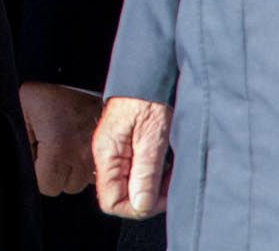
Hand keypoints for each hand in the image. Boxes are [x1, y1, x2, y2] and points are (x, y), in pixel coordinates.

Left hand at [21, 81, 101, 195]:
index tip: (37, 155)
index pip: (46, 186)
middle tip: (51, 150)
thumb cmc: (54, 95)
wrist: (86, 82)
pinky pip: (94, 174)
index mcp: (59, 148)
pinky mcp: (109, 155)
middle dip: (55, 173)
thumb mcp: (25, 105)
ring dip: (72, 171)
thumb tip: (17, 153)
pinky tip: (78, 150)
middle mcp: (83, 158)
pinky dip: (86, 167)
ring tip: (65, 148)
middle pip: (65, 187)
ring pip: (81, 183)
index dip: (38, 173)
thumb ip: (18, 131)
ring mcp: (99, 158)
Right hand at [93, 95, 171, 219]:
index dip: (138, 206)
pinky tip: (166, 160)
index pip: (111, 201)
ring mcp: (116, 150)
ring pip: (132, 183)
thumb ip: (145, 172)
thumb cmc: (148, 97)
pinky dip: (154, 171)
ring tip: (171, 169)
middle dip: (150, 195)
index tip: (160, 196)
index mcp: (107, 154)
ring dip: (154, 183)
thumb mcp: (152, 137)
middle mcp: (107, 155)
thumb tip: (140, 205)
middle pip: (122, 195)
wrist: (148, 72)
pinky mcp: (127, 144)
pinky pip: (137, 170)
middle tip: (171, 183)